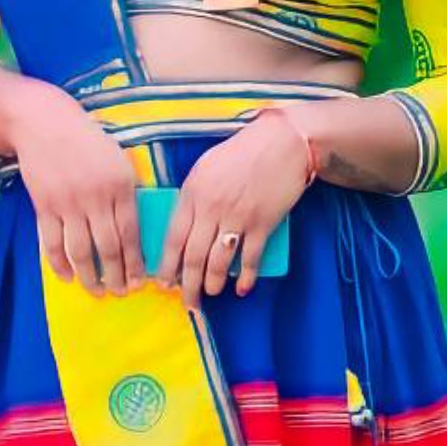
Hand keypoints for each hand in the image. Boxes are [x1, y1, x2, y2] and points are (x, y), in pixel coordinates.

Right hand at [7, 83, 141, 295]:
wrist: (45, 124)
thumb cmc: (87, 142)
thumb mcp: (117, 160)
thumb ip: (126, 193)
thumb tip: (133, 233)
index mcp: (119, 186)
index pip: (130, 233)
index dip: (135, 262)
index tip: (140, 282)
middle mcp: (95, 198)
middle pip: (108, 247)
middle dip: (116, 276)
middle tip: (120, 293)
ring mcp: (67, 204)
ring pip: (81, 250)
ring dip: (89, 276)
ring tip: (96, 291)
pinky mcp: (44, 206)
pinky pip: (52, 243)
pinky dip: (60, 264)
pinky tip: (67, 277)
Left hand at [159, 108, 314, 304]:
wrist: (282, 143)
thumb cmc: (241, 152)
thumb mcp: (205, 168)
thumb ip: (192, 197)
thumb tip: (184, 226)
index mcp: (192, 194)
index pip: (174, 238)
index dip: (167, 265)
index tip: (164, 282)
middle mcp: (211, 209)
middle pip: (194, 256)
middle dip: (188, 284)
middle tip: (188, 302)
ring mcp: (237, 218)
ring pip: (219, 261)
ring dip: (213, 283)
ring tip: (211, 293)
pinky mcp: (263, 224)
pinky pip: (250, 258)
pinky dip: (246, 277)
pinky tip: (243, 288)